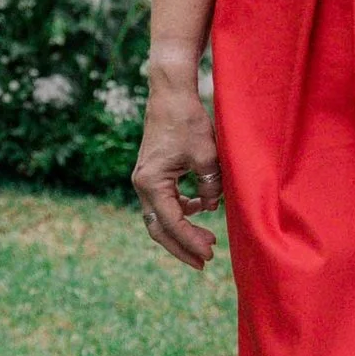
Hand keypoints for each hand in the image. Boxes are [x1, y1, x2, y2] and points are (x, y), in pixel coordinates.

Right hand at [134, 85, 223, 268]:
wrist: (170, 94)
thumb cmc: (187, 121)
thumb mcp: (206, 156)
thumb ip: (210, 186)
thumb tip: (212, 208)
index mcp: (151, 183)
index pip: (172, 223)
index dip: (191, 241)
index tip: (210, 253)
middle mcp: (142, 184)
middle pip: (159, 228)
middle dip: (182, 247)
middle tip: (205, 261)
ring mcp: (145, 179)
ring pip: (160, 217)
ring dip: (181, 231)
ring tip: (207, 242)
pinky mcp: (152, 173)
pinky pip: (164, 201)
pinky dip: (181, 211)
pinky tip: (202, 208)